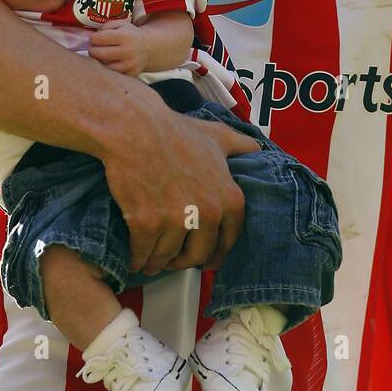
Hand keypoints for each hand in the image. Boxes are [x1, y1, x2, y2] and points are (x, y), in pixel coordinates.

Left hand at [87, 18, 146, 75]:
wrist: (148, 48)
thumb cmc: (129, 34)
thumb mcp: (120, 24)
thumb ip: (105, 27)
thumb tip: (92, 37)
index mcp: (124, 36)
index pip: (97, 39)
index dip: (92, 38)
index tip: (94, 39)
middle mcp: (128, 51)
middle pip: (98, 54)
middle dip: (92, 50)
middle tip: (93, 48)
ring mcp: (129, 65)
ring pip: (103, 66)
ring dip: (98, 61)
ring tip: (101, 56)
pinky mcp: (130, 74)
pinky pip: (111, 74)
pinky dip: (107, 69)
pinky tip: (109, 63)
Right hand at [101, 106, 260, 275]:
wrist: (135, 128)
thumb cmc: (174, 131)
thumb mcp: (216, 135)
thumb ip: (240, 146)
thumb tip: (257, 150)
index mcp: (229, 198)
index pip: (228, 240)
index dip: (215, 251)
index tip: (205, 257)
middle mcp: (208, 213)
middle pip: (198, 255)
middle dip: (185, 261)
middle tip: (173, 260)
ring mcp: (177, 220)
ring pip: (168, 257)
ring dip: (158, 263)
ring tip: (150, 261)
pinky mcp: (147, 224)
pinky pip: (142, 254)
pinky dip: (137, 259)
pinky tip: (134, 258)